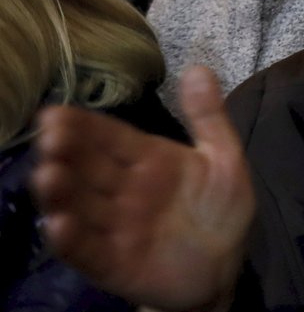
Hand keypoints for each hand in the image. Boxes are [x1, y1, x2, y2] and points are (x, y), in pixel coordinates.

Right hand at [32, 67, 253, 311]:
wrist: (225, 267)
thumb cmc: (220, 208)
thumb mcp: (223, 159)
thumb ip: (209, 117)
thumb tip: (199, 67)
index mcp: (147, 159)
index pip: (111, 137)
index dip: (85, 126)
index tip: (56, 113)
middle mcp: (124, 190)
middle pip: (90, 168)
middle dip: (68, 153)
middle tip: (50, 139)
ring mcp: (116, 227)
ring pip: (82, 206)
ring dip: (62, 193)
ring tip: (47, 176)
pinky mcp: (114, 263)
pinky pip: (89, 251)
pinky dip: (73, 241)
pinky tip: (59, 225)